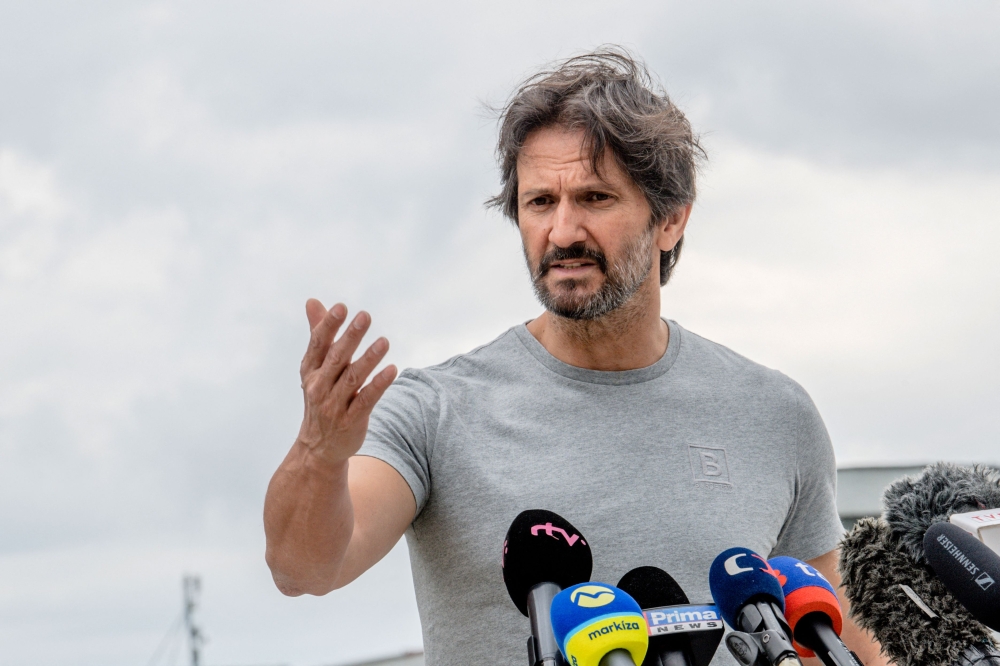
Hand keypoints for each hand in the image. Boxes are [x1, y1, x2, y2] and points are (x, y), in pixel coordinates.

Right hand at [296, 299, 396, 465]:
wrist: (318, 447)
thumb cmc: (320, 397)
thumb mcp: (315, 367)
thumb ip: (318, 333)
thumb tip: (313, 301)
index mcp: (310, 370)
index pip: (318, 344)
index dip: (328, 325)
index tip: (341, 307)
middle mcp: (319, 386)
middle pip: (337, 358)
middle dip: (350, 337)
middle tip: (365, 316)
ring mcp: (334, 405)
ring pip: (353, 378)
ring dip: (369, 359)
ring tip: (384, 341)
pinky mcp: (352, 420)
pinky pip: (366, 400)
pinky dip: (379, 385)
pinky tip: (392, 369)